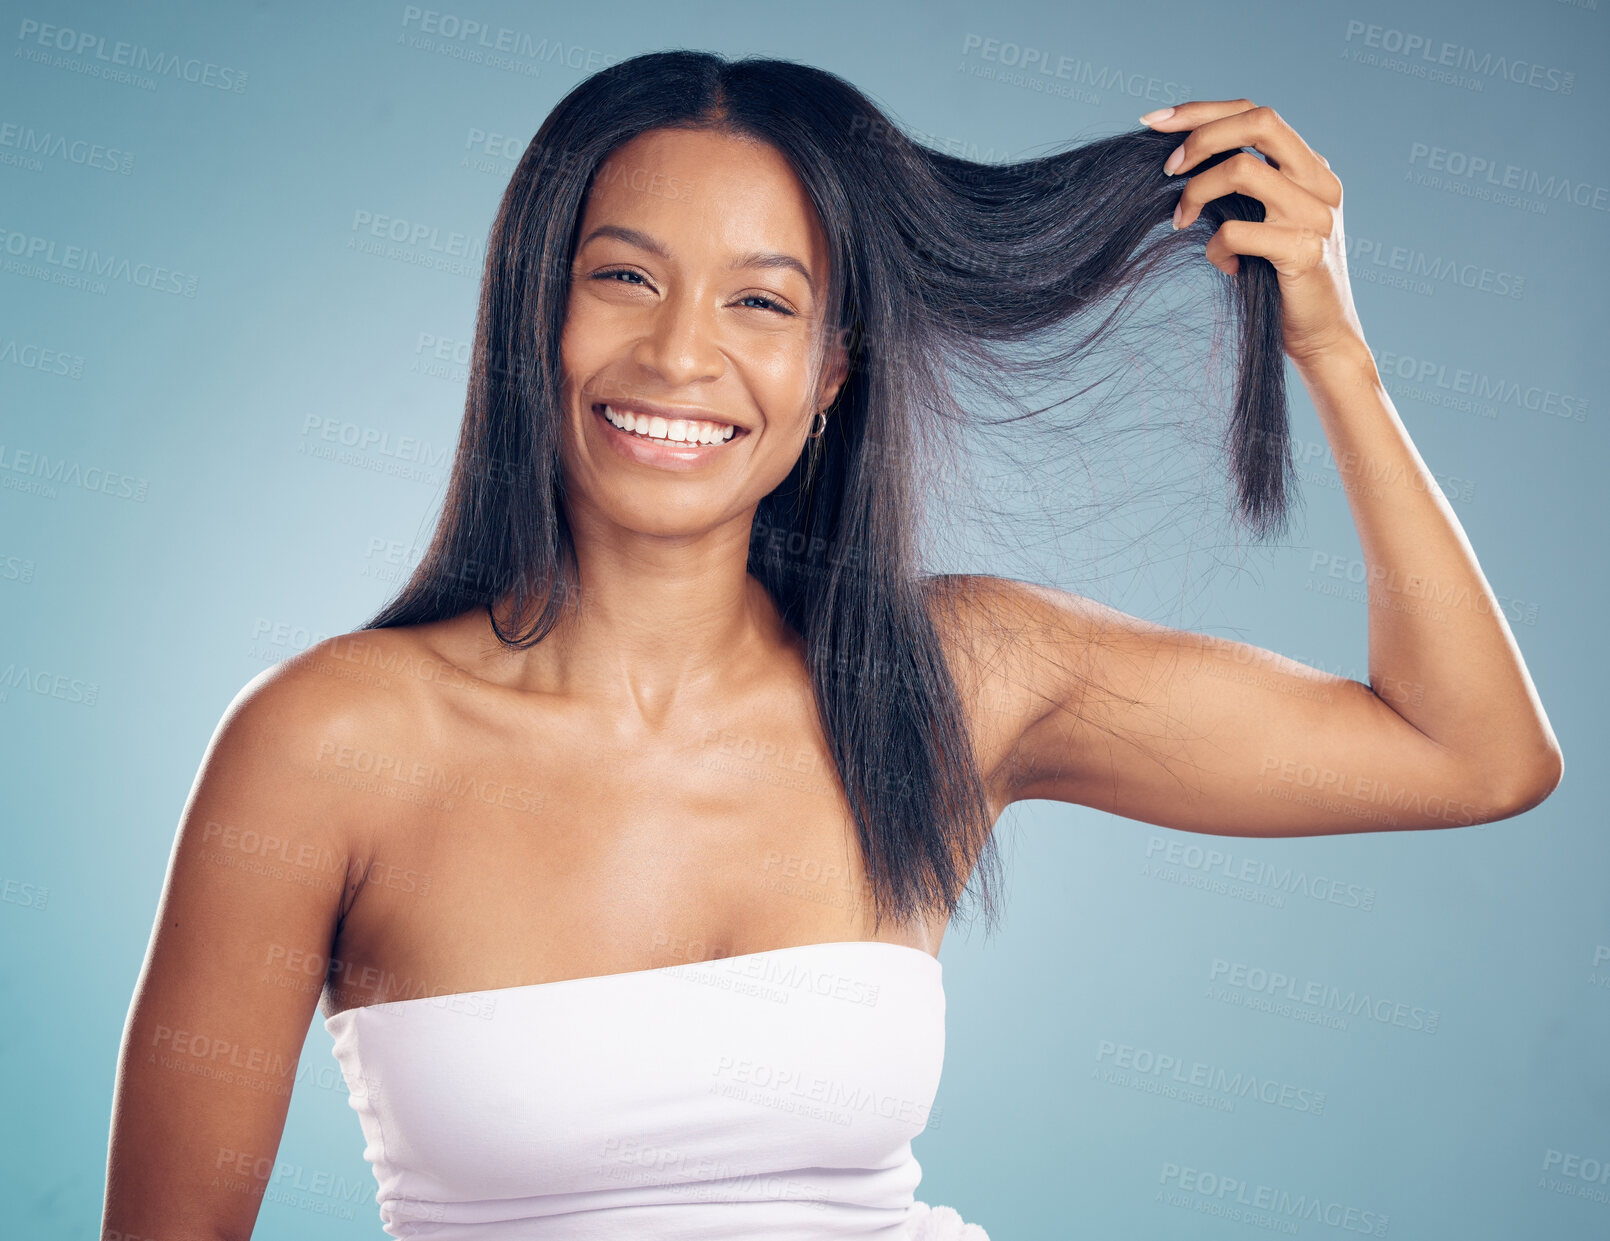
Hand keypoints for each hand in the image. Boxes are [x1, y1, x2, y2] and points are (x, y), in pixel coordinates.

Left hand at [1141, 99, 1367, 367]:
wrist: (1322, 338)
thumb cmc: (1278, 280)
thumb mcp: (1261, 222)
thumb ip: (1239, 189)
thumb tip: (1177, 160)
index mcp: (1310, 167)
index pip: (1255, 113)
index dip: (1202, 111)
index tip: (1153, 122)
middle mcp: (1319, 182)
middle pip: (1259, 121)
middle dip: (1201, 136)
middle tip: (1167, 169)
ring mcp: (1316, 215)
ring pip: (1243, 170)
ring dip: (1196, 192)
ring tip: (1180, 222)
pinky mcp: (1304, 252)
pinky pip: (1239, 231)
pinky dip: (1216, 246)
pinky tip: (1224, 266)